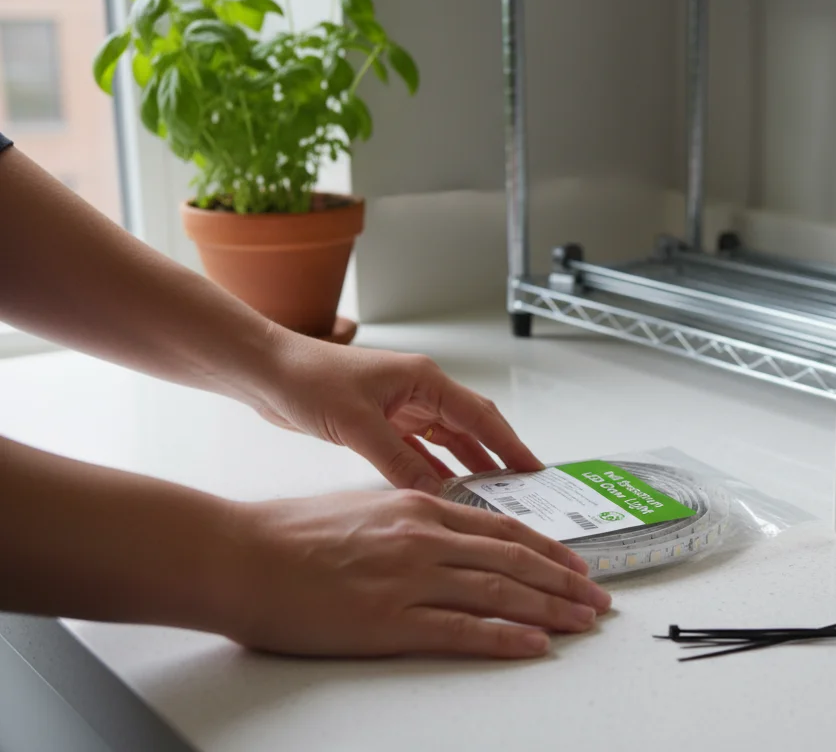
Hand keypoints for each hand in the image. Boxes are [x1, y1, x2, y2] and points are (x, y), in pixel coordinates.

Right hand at [226, 489, 611, 656]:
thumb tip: (444, 536)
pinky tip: (537, 645)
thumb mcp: (361, 508)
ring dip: (551, 609)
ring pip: (501, 593)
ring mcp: (409, 579)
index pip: (501, 528)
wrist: (237, 555)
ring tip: (583, 623)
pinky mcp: (389, 621)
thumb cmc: (286, 534)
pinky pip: (463, 631)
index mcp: (416, 507)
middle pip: (514, 560)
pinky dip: (507, 638)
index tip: (575, 564)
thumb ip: (408, 520)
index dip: (547, 548)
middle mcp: (423, 538)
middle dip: (564, 581)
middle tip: (597, 599)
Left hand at [256, 331, 543, 493]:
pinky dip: (432, 472)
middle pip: (470, 430)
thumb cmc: (307, 378)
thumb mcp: (358, 424)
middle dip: (497, 459)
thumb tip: (435, 491)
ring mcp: (400, 409)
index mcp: (424, 381)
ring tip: (489, 498)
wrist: (265, 373)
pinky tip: (443, 493)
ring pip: (446, 444)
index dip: (511, 445)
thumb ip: (398, 460)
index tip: (533, 468)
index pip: (481, 417)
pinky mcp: (380, 425)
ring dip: (466, 469)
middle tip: (521, 489)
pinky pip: (418, 453)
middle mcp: (418, 393)